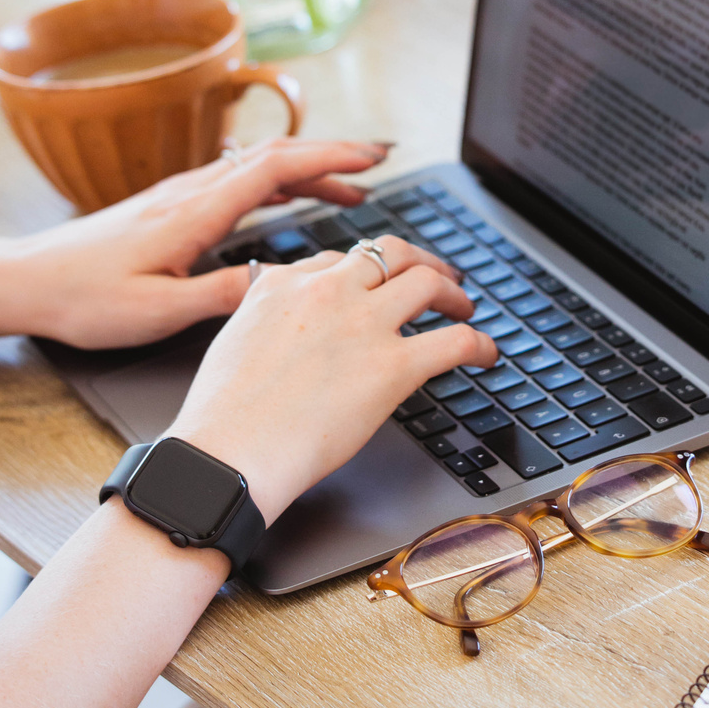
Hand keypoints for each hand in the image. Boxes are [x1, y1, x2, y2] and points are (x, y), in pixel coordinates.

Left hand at [0, 138, 390, 349]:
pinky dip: (278, 183)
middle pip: (274, 157)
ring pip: (258, 167)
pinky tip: (291, 197)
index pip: (274, 168)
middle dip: (333, 153)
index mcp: (194, 213)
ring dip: (309, 169)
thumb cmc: (84, 297)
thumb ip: (221, 295)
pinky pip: (239, 182)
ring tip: (354, 186)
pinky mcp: (172, 207)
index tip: (372, 158)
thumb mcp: (157, 311)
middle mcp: (191, 193)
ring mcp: (181, 195)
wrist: (28, 280)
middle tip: (382, 159)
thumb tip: (278, 284)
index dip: (329, 157)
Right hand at [168, 236, 498, 523]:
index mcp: (283, 283)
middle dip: (420, 260)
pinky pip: (454, 341)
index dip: (367, 273)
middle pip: (389, 253)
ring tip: (464, 307)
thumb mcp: (232, 343)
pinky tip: (486, 354)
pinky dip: (480, 344)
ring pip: (427, 281)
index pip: (337, 260)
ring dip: (454, 292)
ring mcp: (363, 325)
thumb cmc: (222, 418)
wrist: (227, 454)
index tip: (378, 286)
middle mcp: (327, 291)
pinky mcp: (393, 367)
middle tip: (438, 276)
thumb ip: (263, 320)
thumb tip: (279, 323)